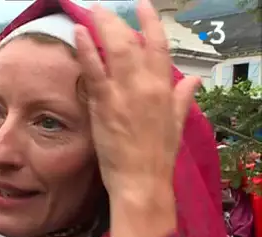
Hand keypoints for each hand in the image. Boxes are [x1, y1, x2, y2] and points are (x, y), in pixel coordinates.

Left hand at [74, 0, 200, 197]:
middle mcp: (146, 86)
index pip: (160, 46)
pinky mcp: (104, 105)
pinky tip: (78, 33)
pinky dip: (86, 50)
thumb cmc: (157, 157)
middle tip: (102, 9)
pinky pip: (94, 71)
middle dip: (117, 21)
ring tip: (90, 12)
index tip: (143, 7)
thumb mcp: (176, 125)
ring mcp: (124, 94)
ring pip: (115, 51)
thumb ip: (182, 98)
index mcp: (165, 89)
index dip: (151, 23)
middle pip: (133, 43)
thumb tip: (194, 80)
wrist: (141, 182)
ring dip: (102, 27)